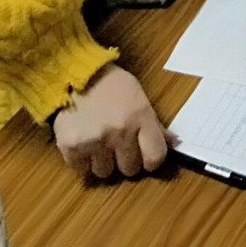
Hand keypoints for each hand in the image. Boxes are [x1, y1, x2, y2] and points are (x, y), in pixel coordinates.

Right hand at [52, 64, 170, 179]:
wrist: (76, 74)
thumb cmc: (112, 85)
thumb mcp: (138, 97)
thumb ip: (154, 124)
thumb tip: (174, 143)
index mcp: (140, 117)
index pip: (155, 157)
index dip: (151, 160)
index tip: (145, 156)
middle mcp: (119, 132)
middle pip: (130, 169)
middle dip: (125, 159)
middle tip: (118, 144)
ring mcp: (94, 141)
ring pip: (105, 172)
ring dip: (102, 161)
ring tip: (98, 141)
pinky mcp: (71, 148)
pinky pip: (82, 170)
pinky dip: (82, 161)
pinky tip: (83, 142)